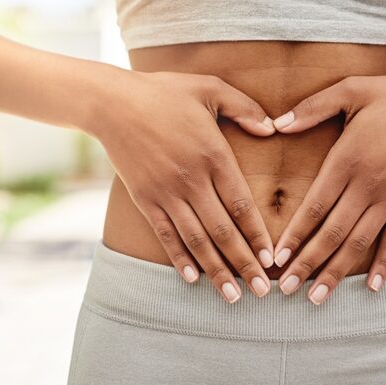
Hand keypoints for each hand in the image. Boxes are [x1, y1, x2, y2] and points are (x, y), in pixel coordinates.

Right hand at [88, 70, 278, 302]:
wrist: (112, 103)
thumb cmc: (164, 91)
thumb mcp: (210, 88)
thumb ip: (245, 108)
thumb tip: (273, 128)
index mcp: (213, 155)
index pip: (241, 204)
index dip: (257, 235)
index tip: (272, 259)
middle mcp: (191, 180)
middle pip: (223, 231)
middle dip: (244, 264)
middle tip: (264, 292)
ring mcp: (166, 192)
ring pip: (196, 240)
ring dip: (217, 271)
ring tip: (234, 296)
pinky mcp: (145, 198)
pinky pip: (166, 235)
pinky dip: (180, 258)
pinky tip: (193, 278)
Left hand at [268, 74, 385, 303]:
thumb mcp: (351, 90)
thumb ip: (312, 108)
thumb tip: (278, 124)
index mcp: (347, 160)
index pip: (314, 206)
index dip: (294, 234)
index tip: (277, 257)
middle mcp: (368, 186)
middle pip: (332, 233)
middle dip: (307, 263)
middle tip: (286, 289)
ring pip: (359, 244)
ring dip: (336, 272)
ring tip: (316, 298)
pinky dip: (383, 265)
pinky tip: (370, 287)